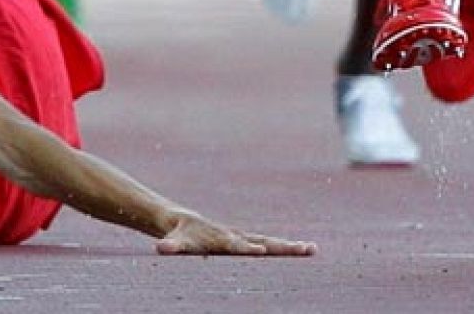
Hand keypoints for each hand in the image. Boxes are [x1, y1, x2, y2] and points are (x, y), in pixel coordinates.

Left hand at [155, 211, 315, 256]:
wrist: (182, 222)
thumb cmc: (180, 235)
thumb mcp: (174, 242)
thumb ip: (170, 246)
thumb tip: (161, 247)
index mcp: (222, 239)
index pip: (237, 246)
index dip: (248, 248)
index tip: (262, 251)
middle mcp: (236, 237)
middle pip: (263, 241)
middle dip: (283, 247)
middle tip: (304, 248)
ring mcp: (243, 238)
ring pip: (270, 242)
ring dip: (290, 247)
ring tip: (312, 249)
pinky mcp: (246, 241)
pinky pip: (269, 244)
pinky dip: (286, 248)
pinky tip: (305, 249)